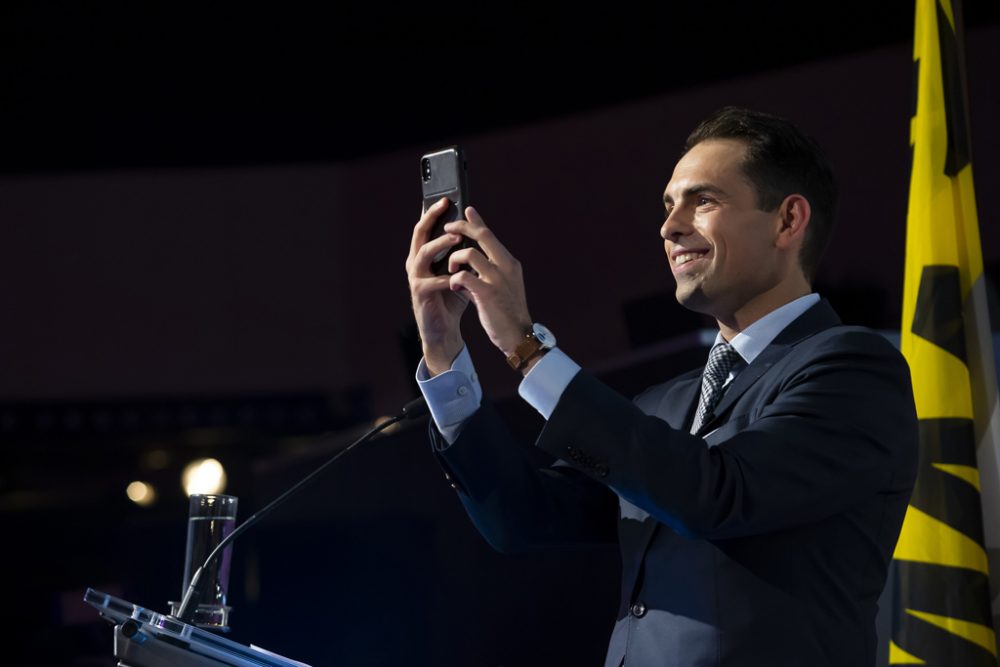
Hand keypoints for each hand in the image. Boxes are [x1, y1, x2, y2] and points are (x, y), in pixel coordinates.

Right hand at [406, 197, 468, 375]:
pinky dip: (446, 278)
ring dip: (440, 244)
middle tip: (445, 207)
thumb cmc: (451, 298)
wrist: (444, 329)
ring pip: (423, 253)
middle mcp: (416, 263)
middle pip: (419, 234)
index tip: (446, 199)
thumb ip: (462, 254)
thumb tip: (476, 231)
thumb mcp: (459, 271)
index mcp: (424, 255)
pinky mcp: (420, 294)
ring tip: (456, 238)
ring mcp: (415, 278)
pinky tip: (458, 277)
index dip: (433, 212)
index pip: (427, 227)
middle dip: (431, 219)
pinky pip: (432, 281)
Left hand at [444, 207, 532, 358]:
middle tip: (447, 228)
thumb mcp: (502, 287)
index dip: (477, 222)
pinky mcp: (487, 293)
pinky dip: (455, 280)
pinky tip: (455, 287)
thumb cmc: (508, 313)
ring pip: (468, 254)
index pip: (491, 236)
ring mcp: (497, 279)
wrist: (518, 336)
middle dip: (461, 228)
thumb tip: (465, 268)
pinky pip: (463, 276)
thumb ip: (485, 274)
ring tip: (451, 270)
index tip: (467, 211)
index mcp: (509, 263)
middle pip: (481, 236)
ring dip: (454, 259)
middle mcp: (505, 266)